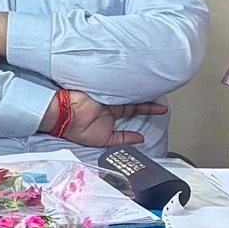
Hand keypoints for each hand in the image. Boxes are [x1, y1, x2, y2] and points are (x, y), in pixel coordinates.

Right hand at [49, 90, 167, 147]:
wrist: (65, 115)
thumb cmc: (79, 130)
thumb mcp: (104, 140)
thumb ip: (123, 139)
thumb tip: (140, 139)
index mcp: (107, 119)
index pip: (129, 116)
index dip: (142, 117)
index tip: (157, 118)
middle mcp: (109, 107)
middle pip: (132, 105)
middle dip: (147, 106)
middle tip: (163, 107)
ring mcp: (108, 96)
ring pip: (129, 96)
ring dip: (143, 97)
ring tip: (159, 98)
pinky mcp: (106, 88)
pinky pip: (122, 88)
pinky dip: (132, 89)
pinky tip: (146, 87)